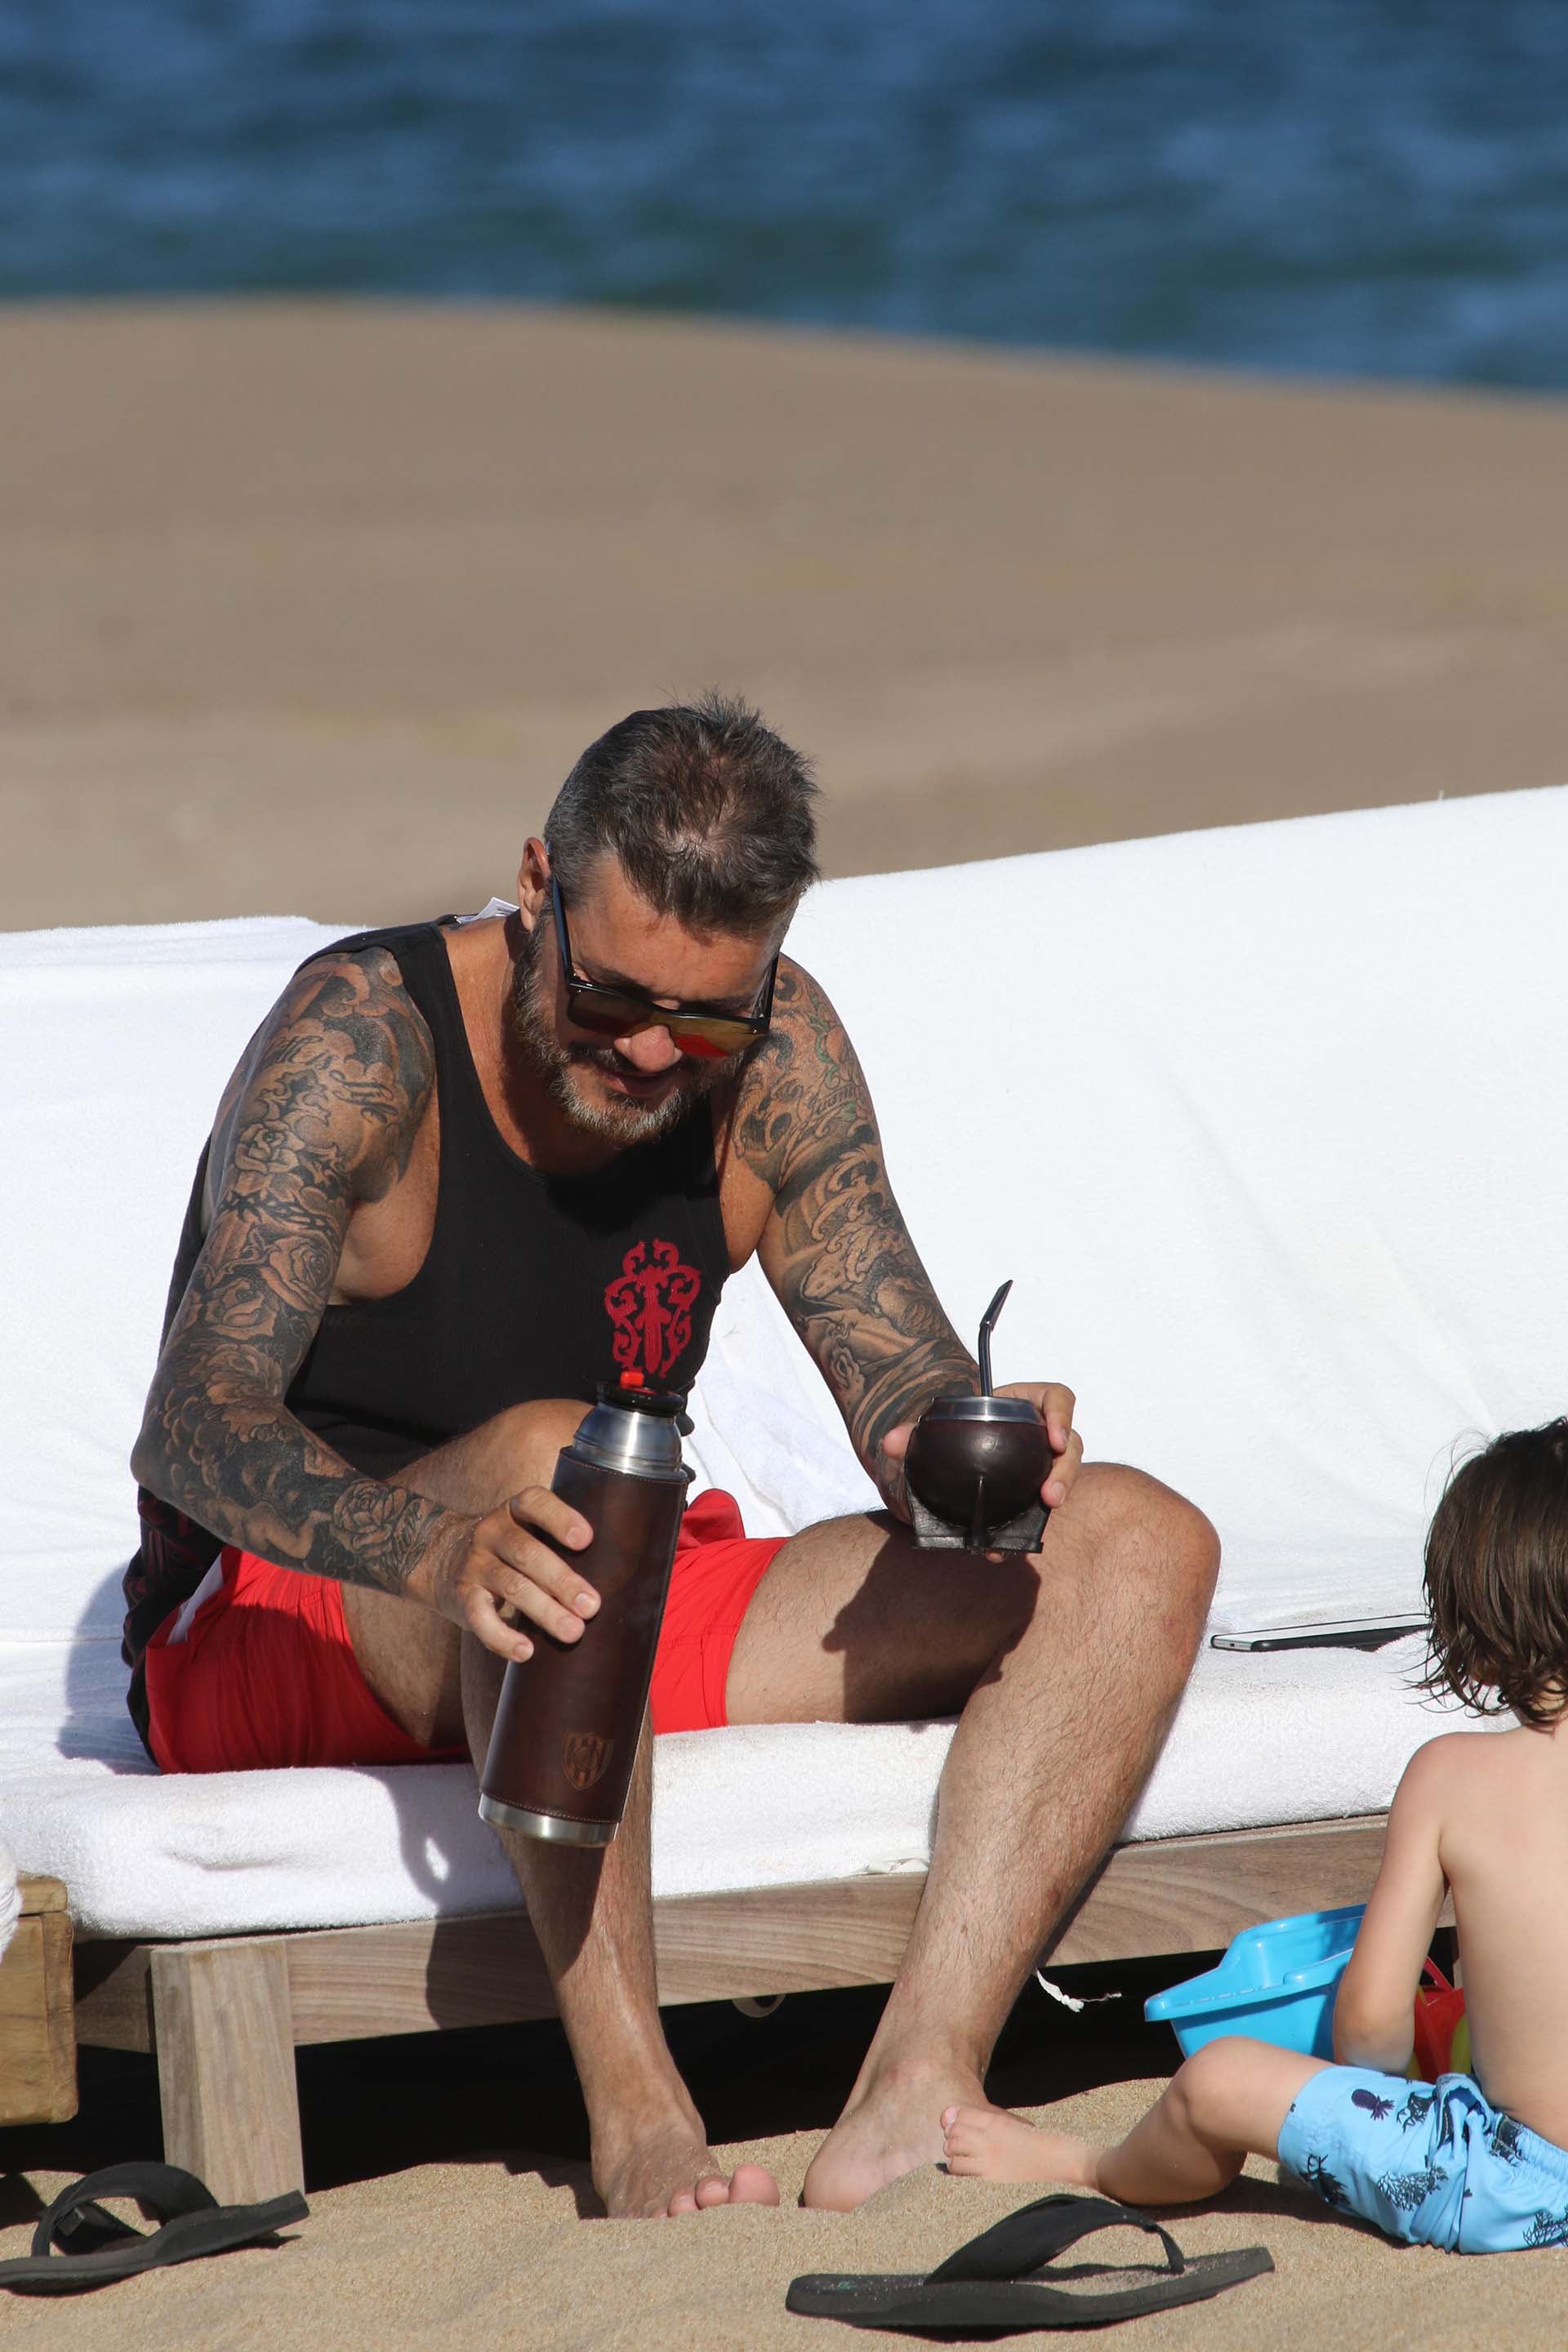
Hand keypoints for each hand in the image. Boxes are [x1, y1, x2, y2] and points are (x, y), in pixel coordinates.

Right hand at [407, 1488, 598, 1662]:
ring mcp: (476, 1564)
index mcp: (515, 1511)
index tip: (586, 1540)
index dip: (560, 1519)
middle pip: (528, 1553)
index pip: (535, 1504)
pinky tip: (526, 1652)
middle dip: (562, 1581)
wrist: (441, 1557)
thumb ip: (559, 1541)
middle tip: (592, 1606)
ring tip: (573, 1631)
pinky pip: (480, 1618)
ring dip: (545, 1611)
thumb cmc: (509, 1547)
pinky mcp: (463, 1597)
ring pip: (511, 1586)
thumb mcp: (526, 1529)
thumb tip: (618, 1573)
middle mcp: (493, 1532)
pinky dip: (503, 1637)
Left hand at [878, 1380, 1082, 1522]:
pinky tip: (1006, 1545)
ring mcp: (1042, 1464)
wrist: (950, 1456)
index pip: (1057, 1398)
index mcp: (1024, 1404)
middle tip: (1050, 1496)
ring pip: (1064, 1476)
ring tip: (1044, 1513)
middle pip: (1069, 1445)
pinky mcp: (1034, 1493)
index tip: (1054, 1438)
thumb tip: (889, 1442)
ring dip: (1059, 1495)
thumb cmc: (954, 1430)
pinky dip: (1026, 1527)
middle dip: (1065, 1471)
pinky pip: (1038, 1509)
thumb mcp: (938, 1424)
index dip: (1061, 1415)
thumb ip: (913, 1431)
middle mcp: (1040, 1434)